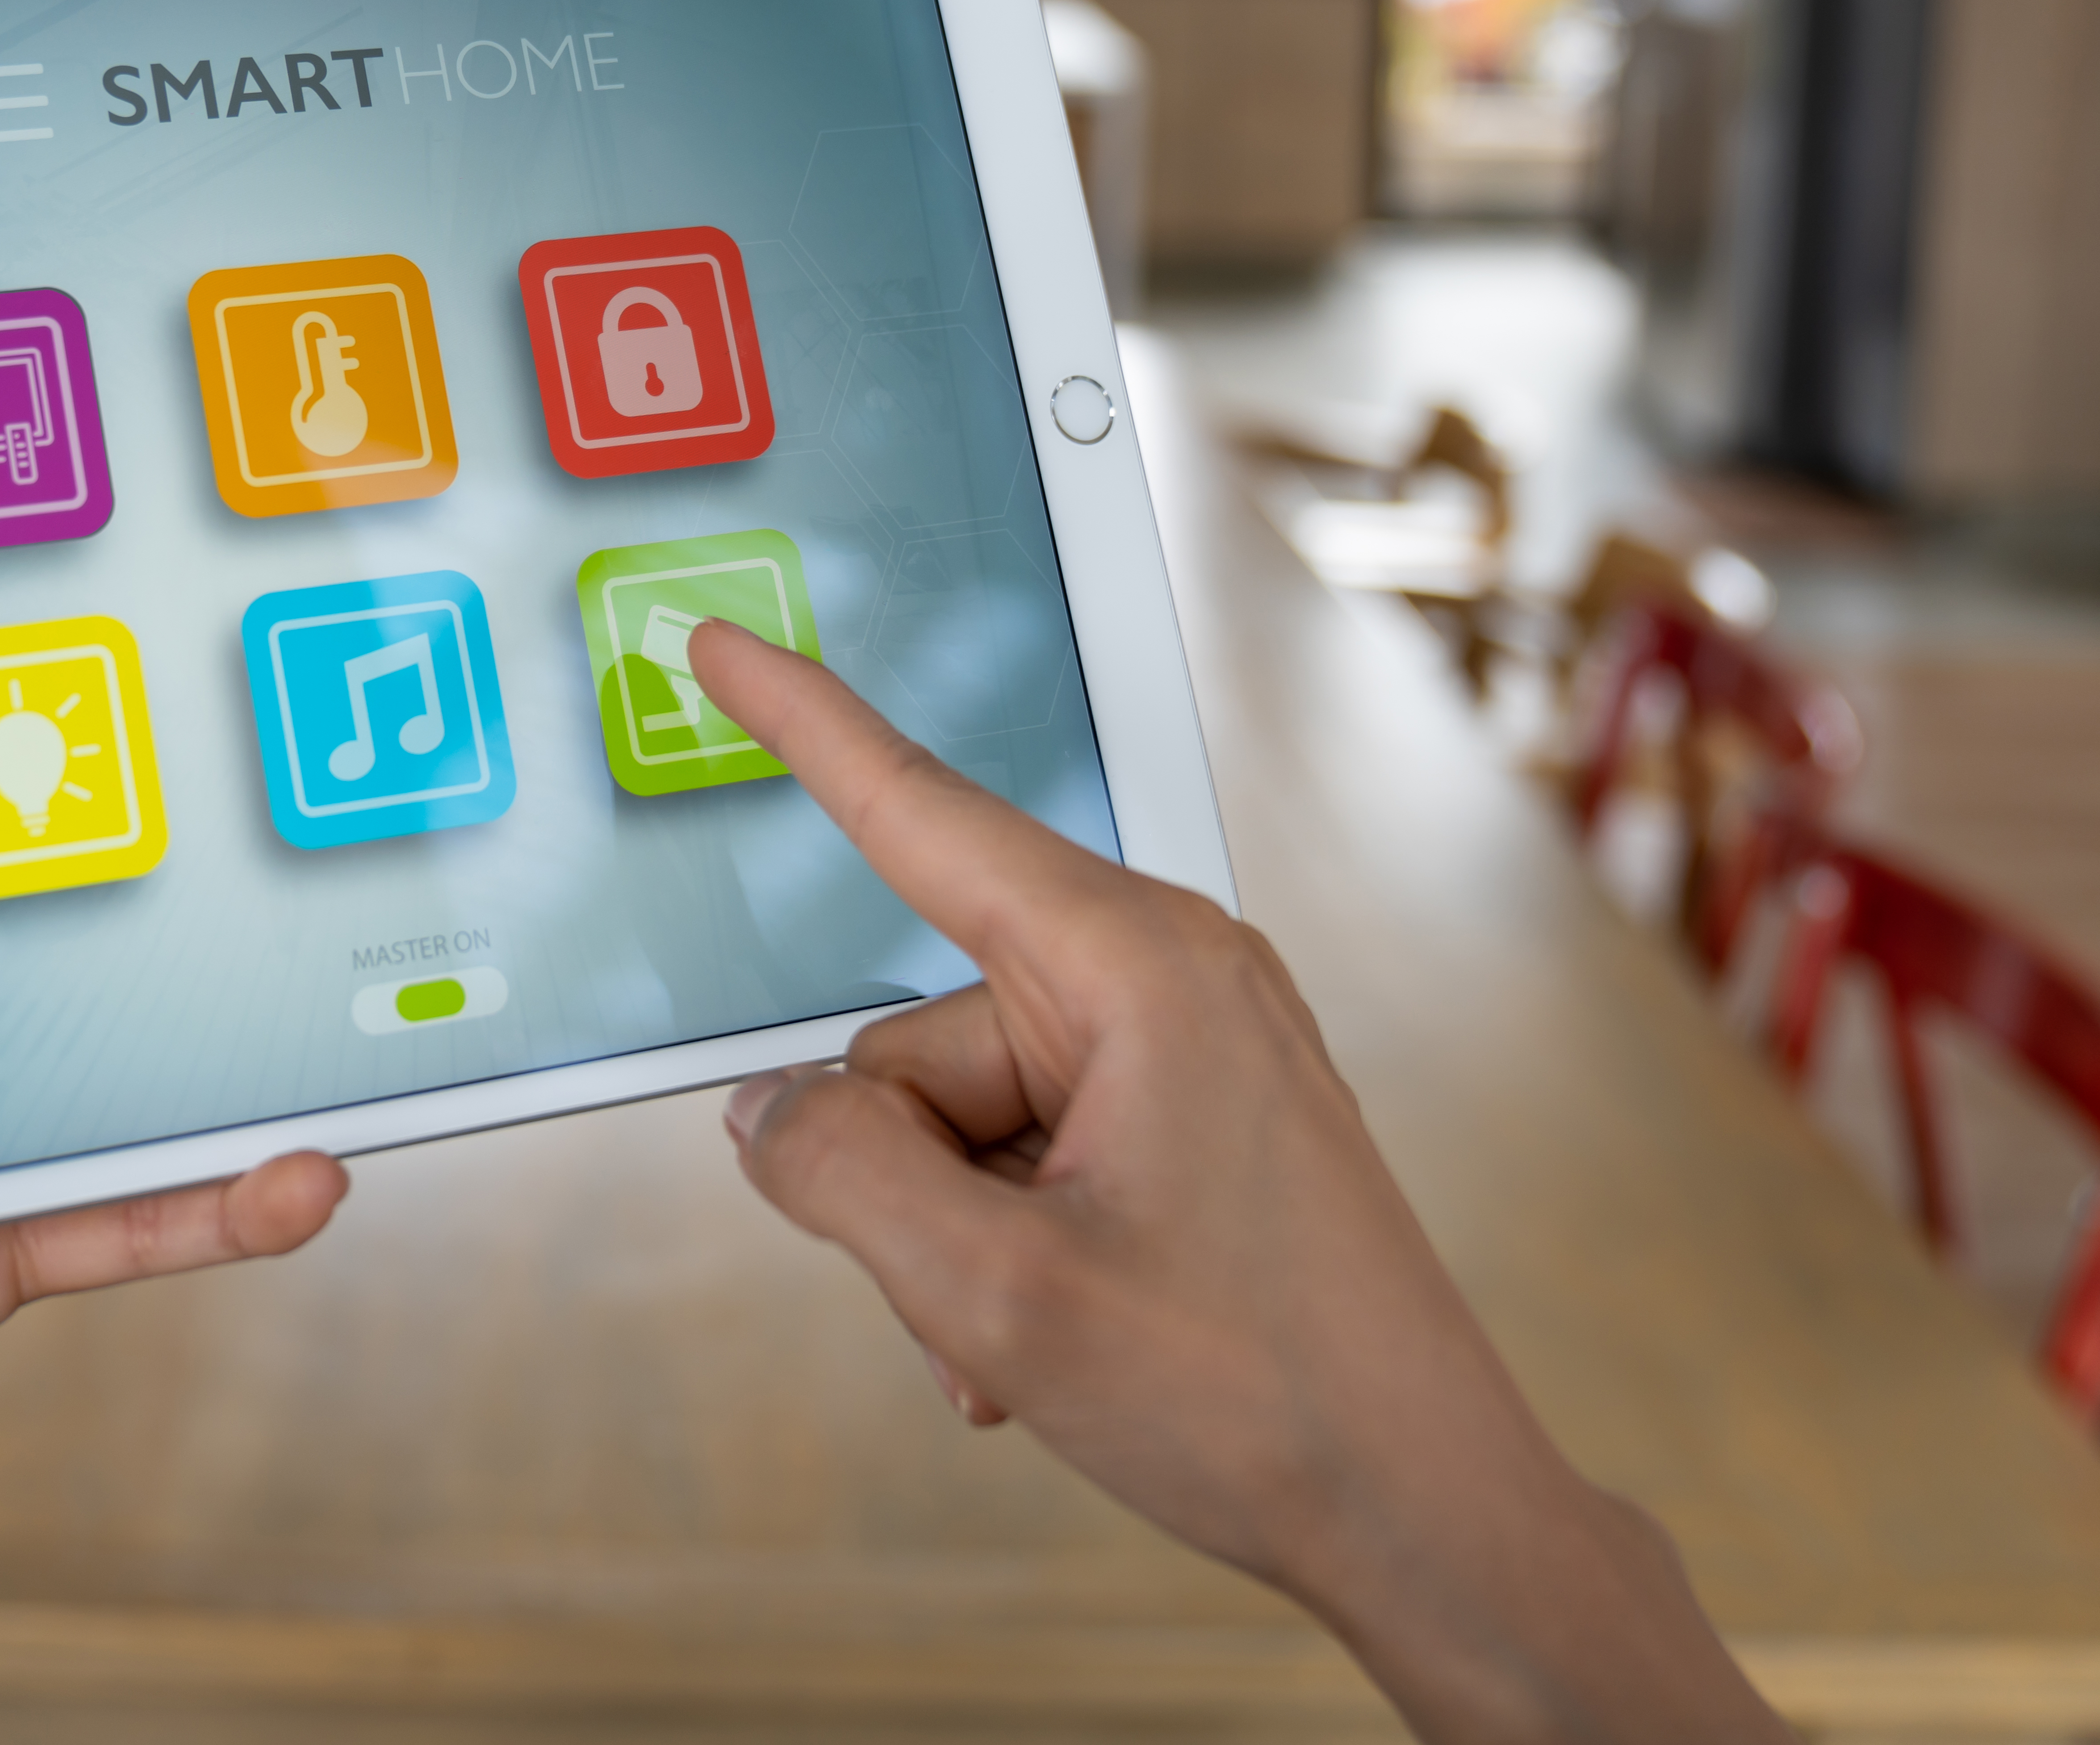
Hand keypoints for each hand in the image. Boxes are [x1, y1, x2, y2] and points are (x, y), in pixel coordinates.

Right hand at [687, 620, 1786, 1744]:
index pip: (921, 815)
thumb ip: (843, 1177)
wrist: (1435, 1515)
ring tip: (1040, 1344)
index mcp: (1137, 970)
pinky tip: (1060, 1342)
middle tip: (985, 1308)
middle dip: (905, 1183)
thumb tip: (767, 1114)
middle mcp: (1164, 977)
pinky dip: (1008, 1249)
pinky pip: (1025, 1149)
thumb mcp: (997, 1298)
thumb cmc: (1258, 1403)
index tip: (724, 643)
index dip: (802, 726)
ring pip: (958, 1115)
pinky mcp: (1189, 1114)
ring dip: (956, 1241)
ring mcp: (1183, 1047)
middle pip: (916, 1040)